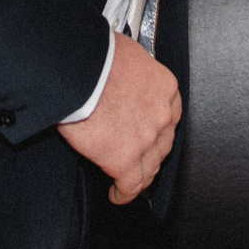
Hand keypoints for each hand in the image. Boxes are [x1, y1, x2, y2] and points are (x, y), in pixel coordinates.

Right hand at [59, 31, 181, 204]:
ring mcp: (146, 139)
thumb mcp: (127, 53)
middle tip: (135, 156)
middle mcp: (162, 115)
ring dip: (139, 175)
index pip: (170, 115)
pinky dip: (124, 193)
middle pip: (162, 144)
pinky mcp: (125, 159)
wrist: (78, 70)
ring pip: (150, 168)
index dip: (158, 128)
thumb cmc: (95, 55)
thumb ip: (134, 71)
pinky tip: (116, 194)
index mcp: (164, 87)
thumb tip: (124, 75)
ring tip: (127, 179)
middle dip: (150, 153)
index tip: (150, 133)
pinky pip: (131, 185)